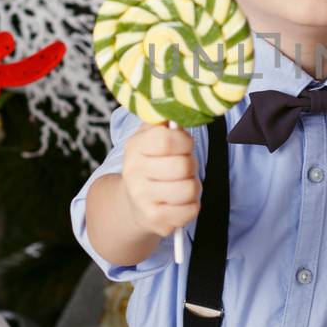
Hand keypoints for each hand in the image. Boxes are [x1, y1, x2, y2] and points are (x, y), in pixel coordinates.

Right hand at [120, 123, 199, 237]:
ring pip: (190, 189)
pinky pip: (191, 210)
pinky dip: (191, 206)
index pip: (168, 139)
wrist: (133, 203)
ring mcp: (142, 199)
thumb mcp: (151, 136)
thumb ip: (165, 120)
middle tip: (182, 168)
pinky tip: (179, 202)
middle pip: (183, 166)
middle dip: (191, 165)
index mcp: (134, 147)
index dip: (184, 141)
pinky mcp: (155, 220)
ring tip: (181, 184)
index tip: (183, 145)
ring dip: (193, 186)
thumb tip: (181, 105)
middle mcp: (133, 173)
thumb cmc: (152, 164)